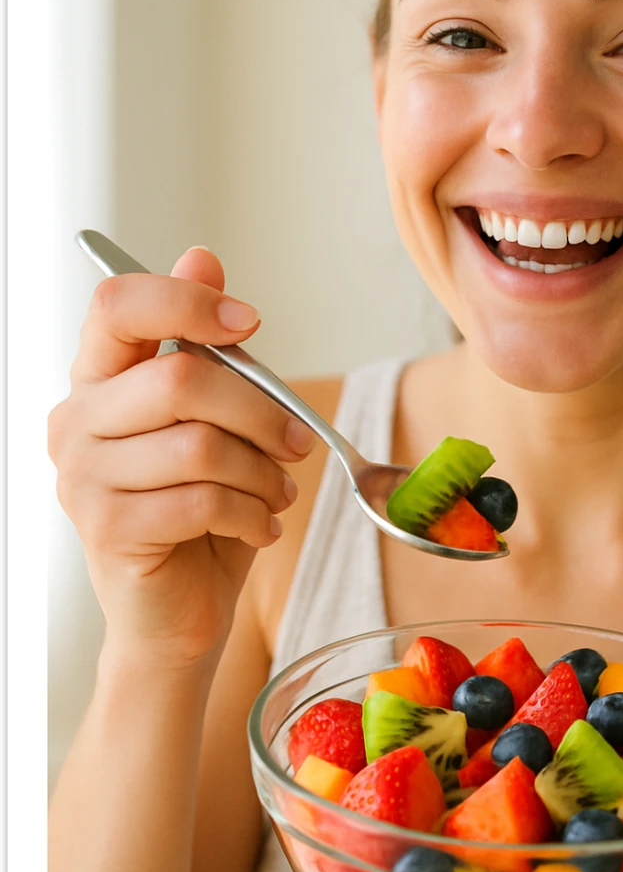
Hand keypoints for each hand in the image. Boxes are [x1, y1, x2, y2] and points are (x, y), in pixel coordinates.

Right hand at [48, 247, 316, 667]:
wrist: (177, 615)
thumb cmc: (200, 514)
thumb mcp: (214, 421)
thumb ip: (204, 347)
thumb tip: (201, 256)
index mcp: (97, 379)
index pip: (116, 304)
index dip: (187, 302)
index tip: (249, 325)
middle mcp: (75, 421)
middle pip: (179, 379)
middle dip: (261, 409)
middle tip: (297, 443)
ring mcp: (83, 478)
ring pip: (198, 444)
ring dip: (262, 472)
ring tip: (278, 494)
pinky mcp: (107, 529)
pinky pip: (201, 501)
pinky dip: (251, 513)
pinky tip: (262, 526)